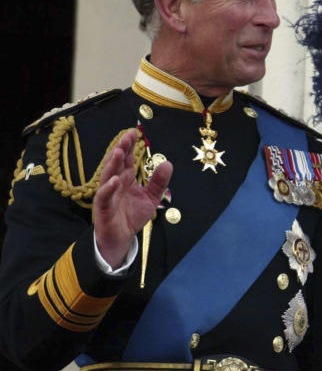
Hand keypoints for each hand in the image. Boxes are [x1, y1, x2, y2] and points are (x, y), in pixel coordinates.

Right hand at [93, 129, 172, 267]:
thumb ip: (159, 182)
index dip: (130, 146)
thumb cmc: (132, 215)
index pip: (127, 159)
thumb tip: (168, 164)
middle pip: (117, 163)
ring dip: (113, 164)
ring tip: (119, 152)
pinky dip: (108, 188)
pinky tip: (115, 180)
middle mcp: (115, 183)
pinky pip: (104, 197)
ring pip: (108, 176)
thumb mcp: (151, 198)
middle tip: (127, 136)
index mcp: (126, 179)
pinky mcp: (103, 209)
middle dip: (121, 149)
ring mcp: (108, 195)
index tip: (134, 132)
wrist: (122, 238)